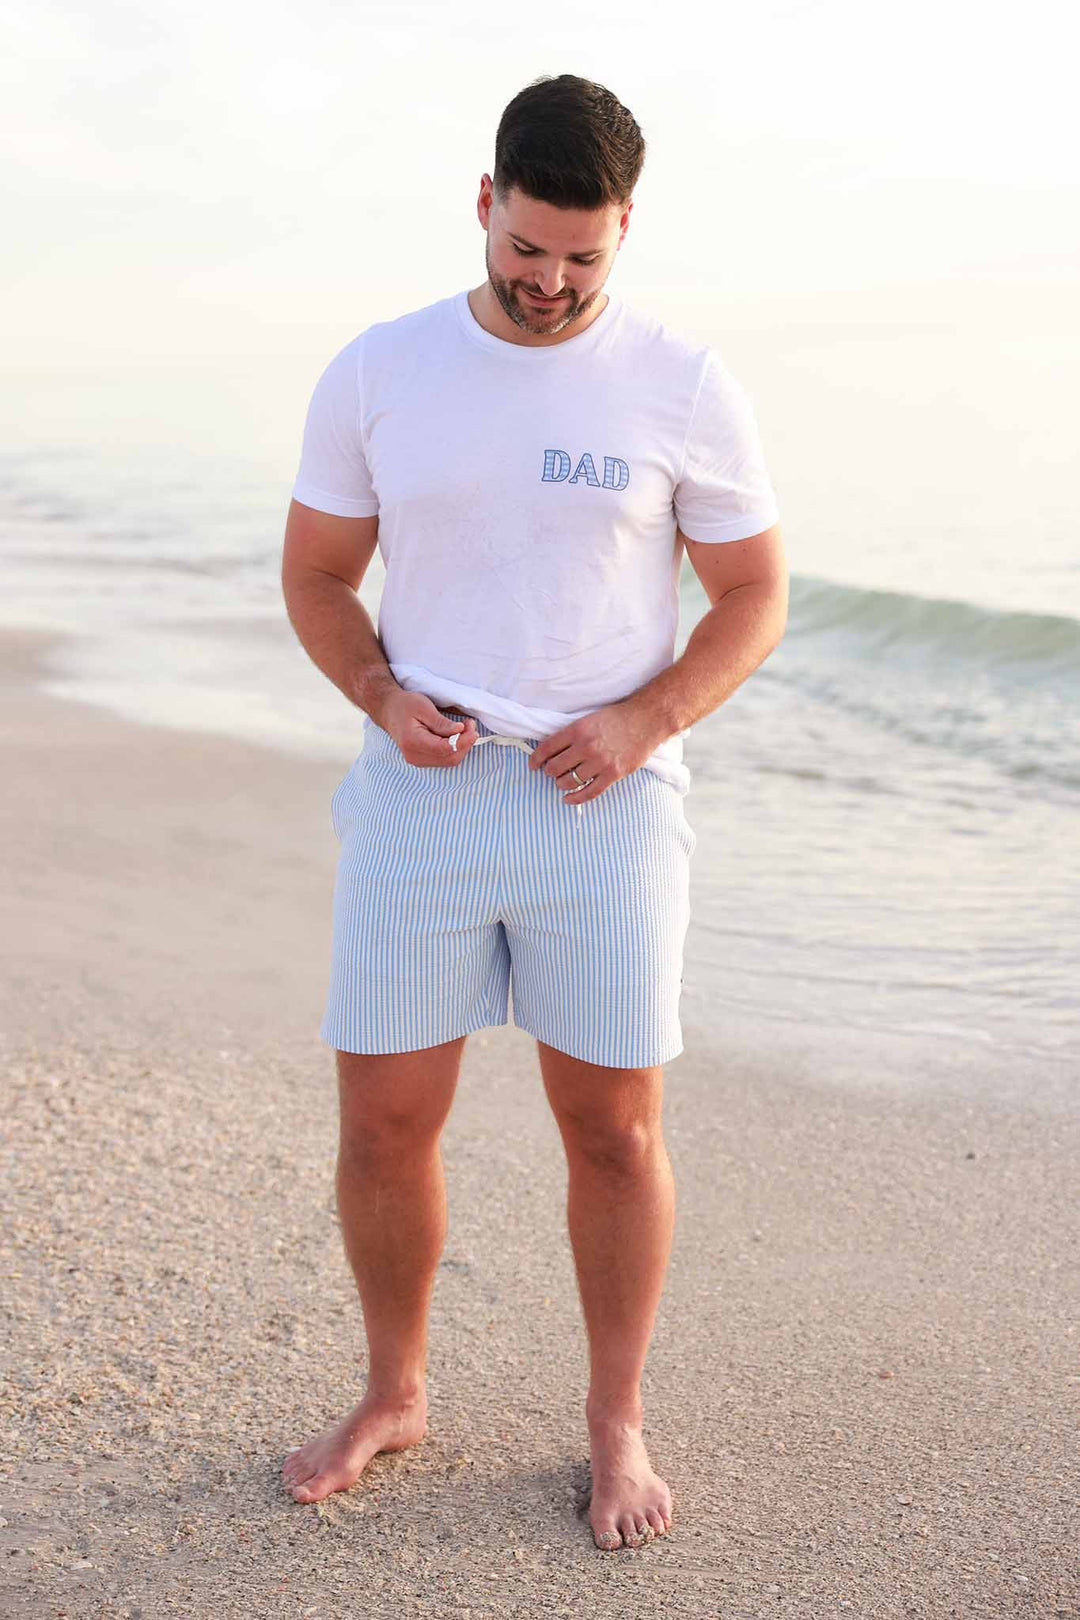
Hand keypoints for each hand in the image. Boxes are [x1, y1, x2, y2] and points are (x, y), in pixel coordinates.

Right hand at [380, 690, 477, 766]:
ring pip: (449, 760)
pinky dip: (455, 748)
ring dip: (462, 746)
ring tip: (465, 729)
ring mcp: (418, 760)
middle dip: (465, 743)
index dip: (463, 740)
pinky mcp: (422, 760)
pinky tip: (456, 735)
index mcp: (413, 742)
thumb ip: (441, 722)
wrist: (389, 711)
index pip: (445, 748)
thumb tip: (460, 731)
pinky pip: (444, 759)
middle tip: (470, 726)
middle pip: (450, 758)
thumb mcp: (423, 707)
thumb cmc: (405, 705)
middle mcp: (415, 756)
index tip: (471, 726)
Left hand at [528, 703, 664, 803]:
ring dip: (562, 784)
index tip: (533, 765)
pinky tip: (568, 799)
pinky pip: (589, 792)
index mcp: (577, 730)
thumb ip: (570, 734)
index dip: (535, 759)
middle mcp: (586, 747)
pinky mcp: (613, 774)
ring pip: (569, 782)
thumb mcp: (588, 719)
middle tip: (552, 772)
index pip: (546, 748)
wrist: (645, 720)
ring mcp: (600, 762)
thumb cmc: (616, 718)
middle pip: (555, 768)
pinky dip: (576, 798)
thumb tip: (550, 750)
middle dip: (550, 772)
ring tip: (563, 781)